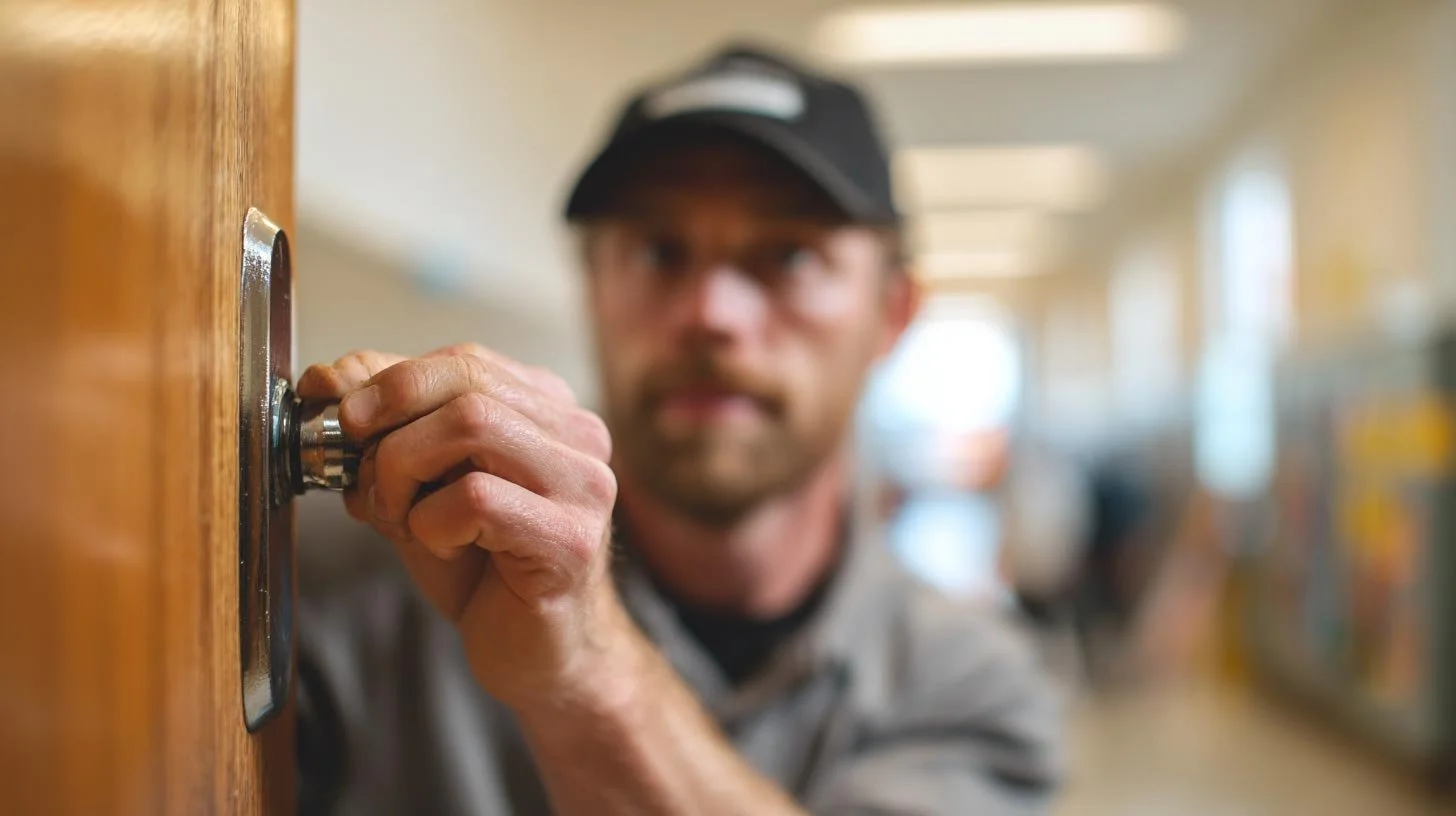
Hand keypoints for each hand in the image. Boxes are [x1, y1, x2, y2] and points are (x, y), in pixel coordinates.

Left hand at [297, 344, 623, 709]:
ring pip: (471, 426)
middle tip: (360, 472)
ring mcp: (583, 486)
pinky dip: (430, 524)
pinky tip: (442, 549)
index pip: (462, 360)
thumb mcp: (422, 486)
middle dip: (387, 422)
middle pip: (465, 383)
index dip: (387, 381)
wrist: (538, 657)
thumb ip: (388, 427)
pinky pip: (476, 499)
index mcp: (550, 410)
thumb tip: (330, 377)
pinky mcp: (571, 540)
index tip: (338, 417)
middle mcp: (579, 437)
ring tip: (401, 516)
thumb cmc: (483, 571)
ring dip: (403, 471)